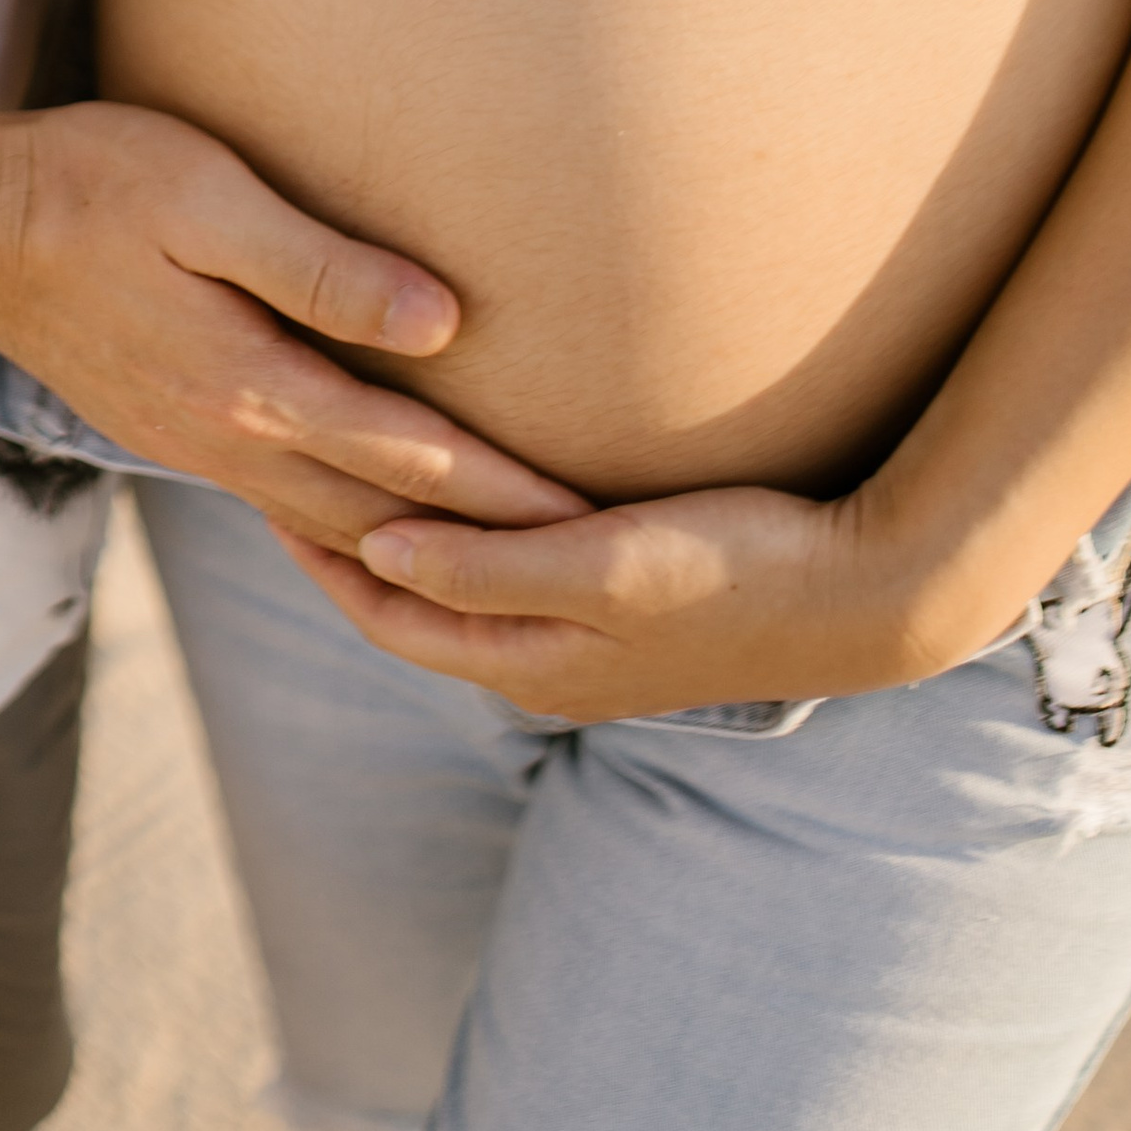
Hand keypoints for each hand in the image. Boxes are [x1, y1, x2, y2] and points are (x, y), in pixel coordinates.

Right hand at [0, 99, 588, 551]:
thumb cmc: (92, 183)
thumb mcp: (211, 198)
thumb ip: (323, 268)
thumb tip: (444, 324)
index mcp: (251, 386)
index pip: (410, 457)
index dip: (506, 492)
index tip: (589, 523)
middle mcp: (229, 438)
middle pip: (385, 515)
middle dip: (486, 545)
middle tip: (583, 572)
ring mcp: (196, 447)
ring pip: (333, 528)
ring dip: (421, 555)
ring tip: (500, 575)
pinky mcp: (175, 433)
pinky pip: (282, 509)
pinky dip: (347, 540)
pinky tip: (377, 539)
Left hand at [276, 476, 1023, 723]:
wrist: (870, 593)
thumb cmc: (739, 570)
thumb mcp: (605, 565)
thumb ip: (491, 566)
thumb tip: (378, 549)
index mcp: (527, 665)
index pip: (383, 609)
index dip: (316, 548)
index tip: (261, 478)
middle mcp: (544, 665)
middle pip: (408, 605)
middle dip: (340, 544)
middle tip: (279, 464)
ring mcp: (586, 642)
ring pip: (458, 590)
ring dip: (400, 539)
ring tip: (345, 468)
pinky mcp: (625, 608)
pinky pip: (511, 575)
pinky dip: (462, 535)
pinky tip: (462, 485)